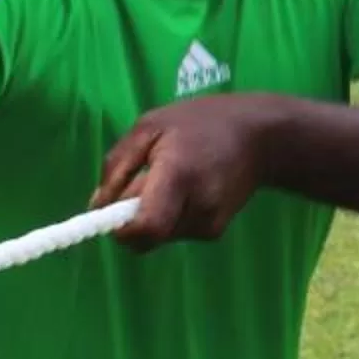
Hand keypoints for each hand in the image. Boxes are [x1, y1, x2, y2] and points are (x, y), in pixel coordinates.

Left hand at [91, 100, 270, 246]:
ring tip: (169, 179)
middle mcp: (198, 207)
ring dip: (151, 215)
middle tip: (142, 182)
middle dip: (133, 219)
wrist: (262, 138)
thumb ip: (118, 167)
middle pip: (148, 235)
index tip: (113, 211)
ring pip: (159, 235)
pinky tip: (186, 188)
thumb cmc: (200, 122)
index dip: (122, 229)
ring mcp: (210, 224)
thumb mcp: (150, 127)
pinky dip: (169, 215)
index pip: (146, 227)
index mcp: (179, 175)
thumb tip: (97, 206)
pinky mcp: (214, 231)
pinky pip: (174, 232)